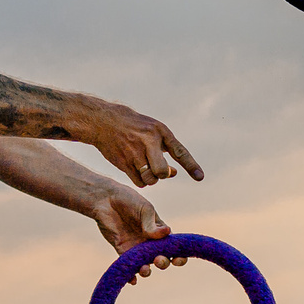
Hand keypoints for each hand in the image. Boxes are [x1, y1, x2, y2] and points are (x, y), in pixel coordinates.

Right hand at [83, 100, 202, 188]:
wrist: (103, 121)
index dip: (191, 165)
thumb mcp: (152, 130)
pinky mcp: (123, 163)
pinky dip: (142, 181)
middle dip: (163, 175)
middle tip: (159, 170)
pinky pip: (139, 182)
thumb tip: (173, 174)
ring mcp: (134, 153)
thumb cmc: (133, 127)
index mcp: (159, 131)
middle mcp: (148, 142)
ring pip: (150, 179)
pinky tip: (138, 171)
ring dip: (152, 179)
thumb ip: (165, 149)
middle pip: (162, 172)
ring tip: (147, 169)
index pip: (179, 151)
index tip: (200, 178)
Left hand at [92, 185, 184, 283]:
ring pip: (145, 265)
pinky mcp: (122, 251)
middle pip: (161, 259)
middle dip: (163, 263)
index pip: (173, 247)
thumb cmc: (129, 200)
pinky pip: (128, 267)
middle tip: (159, 260)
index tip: (178, 258)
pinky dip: (131, 276)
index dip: (179, 255)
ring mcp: (136, 248)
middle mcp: (150, 242)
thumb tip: (167, 232)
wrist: (106, 199)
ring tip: (145, 269)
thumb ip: (152, 224)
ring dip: (147, 271)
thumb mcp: (144, 209)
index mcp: (160, 232)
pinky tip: (132, 280)